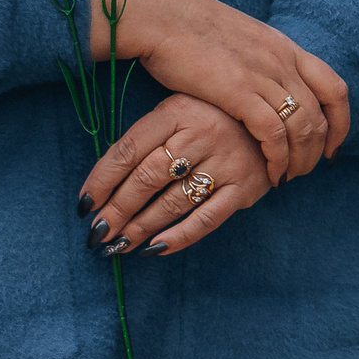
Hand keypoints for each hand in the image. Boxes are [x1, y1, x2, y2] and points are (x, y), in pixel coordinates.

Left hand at [80, 94, 271, 255]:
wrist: (275, 117)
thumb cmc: (213, 116)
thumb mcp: (180, 109)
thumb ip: (149, 137)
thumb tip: (105, 182)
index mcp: (177, 110)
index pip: (129, 148)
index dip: (102, 179)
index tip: (84, 204)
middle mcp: (201, 134)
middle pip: (147, 177)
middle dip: (117, 210)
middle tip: (96, 234)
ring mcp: (226, 161)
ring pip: (173, 202)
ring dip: (140, 227)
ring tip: (118, 244)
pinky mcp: (244, 188)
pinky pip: (206, 218)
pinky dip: (179, 237)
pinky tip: (155, 249)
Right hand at [88, 0, 349, 184]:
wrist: (161, 15)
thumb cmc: (188, 28)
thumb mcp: (239, 39)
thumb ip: (258, 61)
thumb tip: (263, 85)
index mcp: (284, 46)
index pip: (334, 88)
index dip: (340, 122)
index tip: (331, 146)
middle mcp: (282, 61)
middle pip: (322, 114)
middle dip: (319, 149)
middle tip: (306, 170)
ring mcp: (264, 75)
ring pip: (303, 128)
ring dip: (300, 160)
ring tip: (286, 178)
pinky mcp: (240, 92)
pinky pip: (274, 135)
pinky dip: (278, 160)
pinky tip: (269, 174)